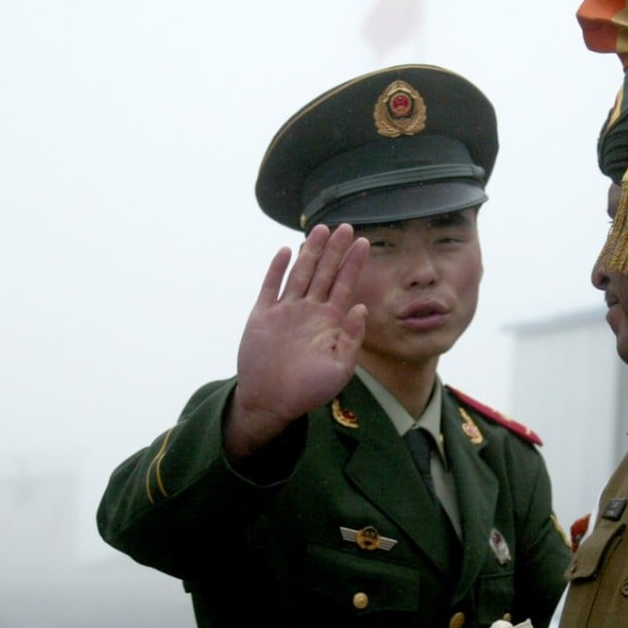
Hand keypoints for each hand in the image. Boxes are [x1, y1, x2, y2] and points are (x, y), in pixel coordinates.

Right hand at [224, 223, 368, 456]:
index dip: (354, 264)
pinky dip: (277, 268)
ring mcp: (286, 311)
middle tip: (346, 226)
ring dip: (311, 251)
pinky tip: (286, 251)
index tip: (364, 242)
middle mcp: (310, 311)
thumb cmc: (308, 390)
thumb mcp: (340, 369)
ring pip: (301, 273)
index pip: (345, 285)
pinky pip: (271, 286)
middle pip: (325, 273)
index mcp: (330, 322)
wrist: (271, 402)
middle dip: (335, 250)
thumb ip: (352, 338)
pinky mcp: (263, 316)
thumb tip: (361, 307)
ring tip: (321, 229)